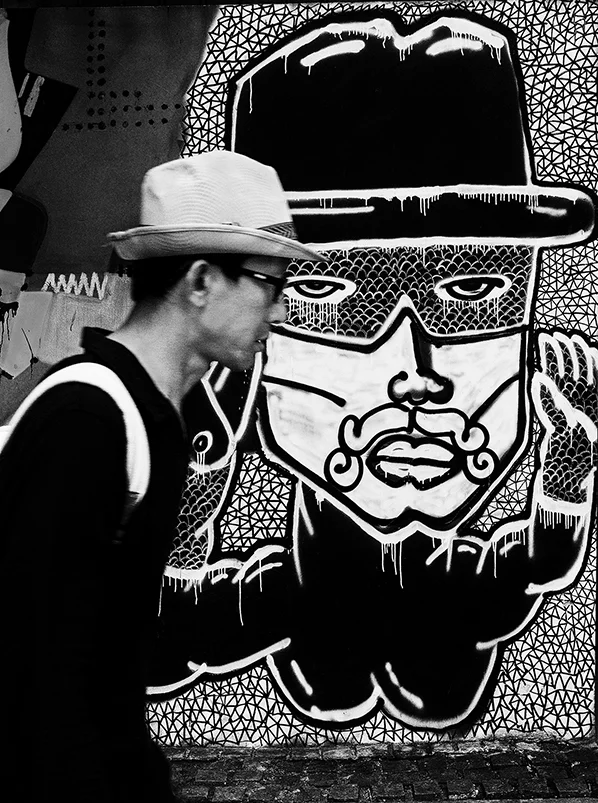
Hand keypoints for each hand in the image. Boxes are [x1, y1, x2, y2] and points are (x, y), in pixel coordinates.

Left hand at [532, 330, 596, 503]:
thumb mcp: (568, 427)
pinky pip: (552, 409)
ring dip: (556, 362)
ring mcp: (576, 422)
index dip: (580, 357)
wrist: (568, 487)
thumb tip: (546, 378)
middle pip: (576, 376)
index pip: (586, 377)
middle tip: (557, 334)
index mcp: (590, 409)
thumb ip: (557, 404)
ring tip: (547, 342)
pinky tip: (537, 376)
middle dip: (568, 353)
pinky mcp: (563, 435)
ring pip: (566, 386)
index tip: (571, 337)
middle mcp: (586, 412)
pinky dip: (543, 393)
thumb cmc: (568, 459)